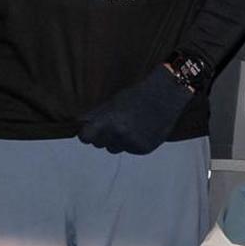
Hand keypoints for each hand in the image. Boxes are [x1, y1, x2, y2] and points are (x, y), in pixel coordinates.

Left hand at [79, 63, 195, 154]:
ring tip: (129, 125)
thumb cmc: (137, 94)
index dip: (87, 134)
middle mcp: (119, 136)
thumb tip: (78, 124)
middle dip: (103, 136)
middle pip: (99, 145)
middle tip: (114, 124)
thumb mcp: (113, 102)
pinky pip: (129, 150)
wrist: (166, 95)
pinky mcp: (144, 150)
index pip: (85, 138)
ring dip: (117, 141)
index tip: (90, 130)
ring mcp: (132, 144)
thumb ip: (96, 116)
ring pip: (114, 149)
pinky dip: (132, 143)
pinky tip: (141, 130)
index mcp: (108, 122)